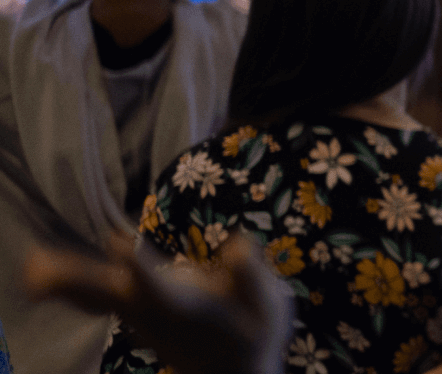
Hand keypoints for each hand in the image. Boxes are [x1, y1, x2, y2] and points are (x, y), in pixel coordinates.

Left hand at [24, 233, 293, 373]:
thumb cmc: (254, 334)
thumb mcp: (270, 307)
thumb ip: (253, 275)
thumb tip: (238, 244)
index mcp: (190, 309)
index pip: (160, 288)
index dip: (138, 268)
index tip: (117, 244)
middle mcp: (156, 314)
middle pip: (112, 295)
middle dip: (78, 281)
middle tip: (38, 268)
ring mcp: (139, 316)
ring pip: (96, 298)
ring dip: (64, 281)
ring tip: (33, 265)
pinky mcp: (132, 312)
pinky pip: (91, 298)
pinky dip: (66, 285)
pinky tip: (41, 268)